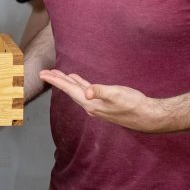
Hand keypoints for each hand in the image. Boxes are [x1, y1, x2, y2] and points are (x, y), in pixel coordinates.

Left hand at [39, 69, 167, 132]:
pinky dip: (80, 84)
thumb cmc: (133, 104)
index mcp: (90, 103)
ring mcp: (97, 105)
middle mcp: (90, 106)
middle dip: (57, 81)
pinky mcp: (104, 103)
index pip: (68, 90)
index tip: (43, 74)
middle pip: (69, 91)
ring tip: (57, 74)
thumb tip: (87, 93)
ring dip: (67, 82)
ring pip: (76, 91)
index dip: (55, 81)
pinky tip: (78, 80)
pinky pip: (86, 92)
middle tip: (44, 73)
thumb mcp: (116, 94)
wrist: (147, 116)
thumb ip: (101, 92)